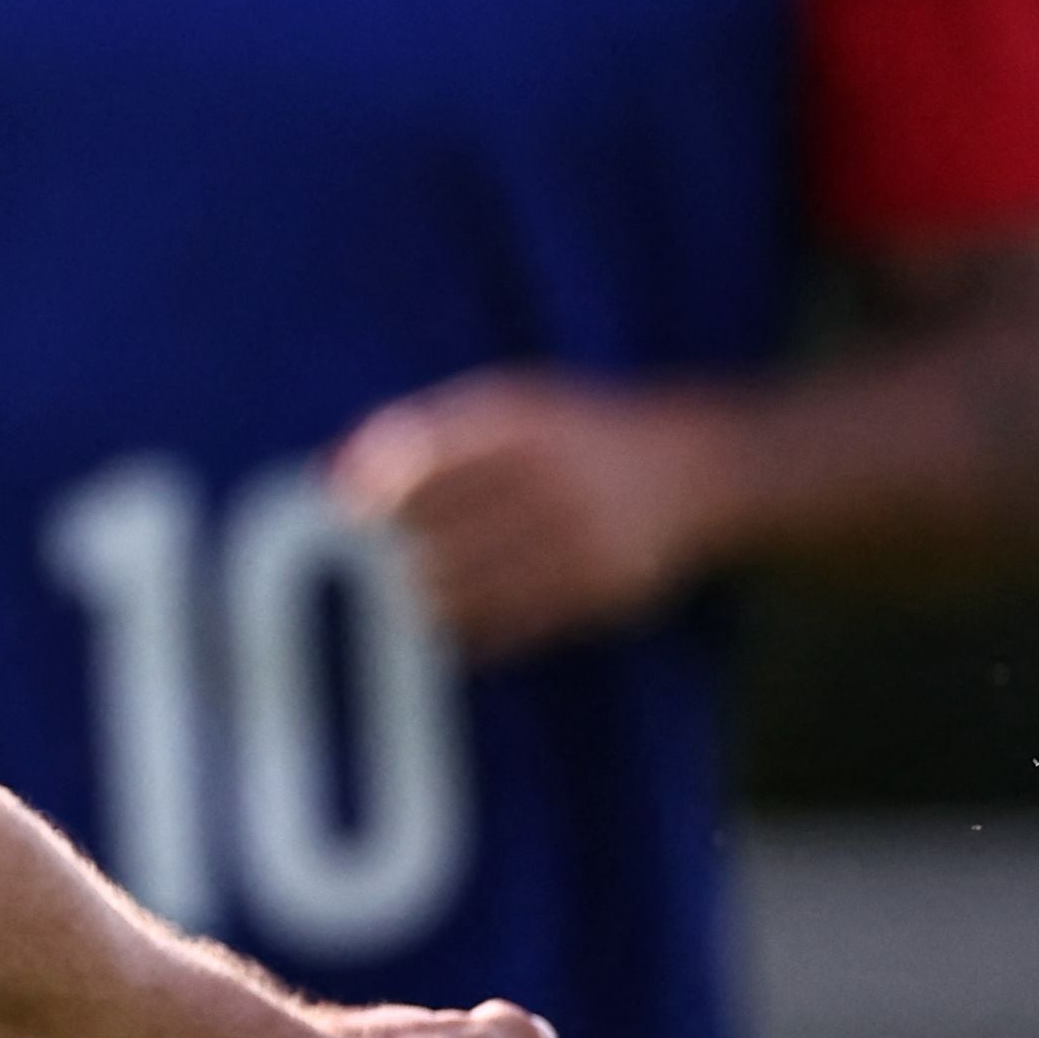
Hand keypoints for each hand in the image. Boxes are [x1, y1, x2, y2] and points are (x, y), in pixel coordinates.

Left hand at [323, 371, 742, 660]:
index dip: (374, 492)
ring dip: (418, 600)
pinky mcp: (601, 590)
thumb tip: (335, 471)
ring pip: (471, 586)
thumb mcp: (515, 408)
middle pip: (440, 530)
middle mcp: (554, 475)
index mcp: (526, 420)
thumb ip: (425, 432)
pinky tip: (438, 624)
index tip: (341, 513)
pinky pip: (512, 622)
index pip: (426, 457)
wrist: (702, 470)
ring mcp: (581, 537)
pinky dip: (465, 629)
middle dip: (387, 556)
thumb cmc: (579, 439)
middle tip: (350, 570)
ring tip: (387, 602)